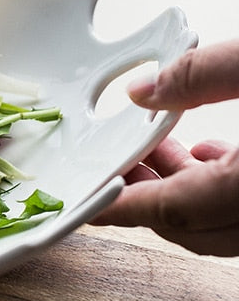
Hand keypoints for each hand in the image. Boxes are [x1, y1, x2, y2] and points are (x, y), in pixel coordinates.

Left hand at [91, 41, 238, 256]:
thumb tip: (141, 90)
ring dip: (179, 188)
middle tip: (114, 158)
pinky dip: (213, 188)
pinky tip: (208, 152)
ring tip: (152, 147)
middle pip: (192, 224)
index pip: (174, 209)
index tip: (83, 204)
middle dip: (144, 194)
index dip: (121, 205)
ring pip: (218, 222)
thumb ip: (201, 76)